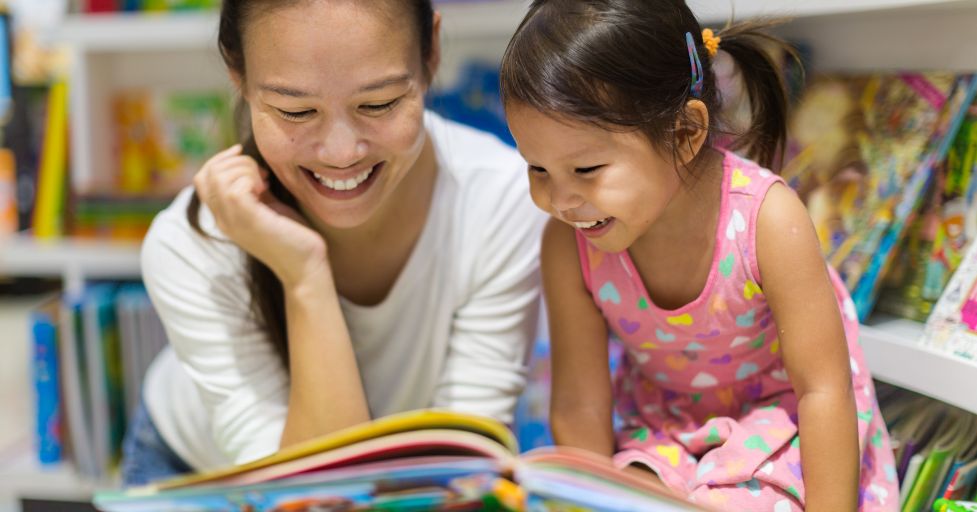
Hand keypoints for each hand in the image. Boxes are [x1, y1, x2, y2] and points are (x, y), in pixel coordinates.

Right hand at [194, 144, 330, 288]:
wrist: (306, 266)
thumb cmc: (292, 235)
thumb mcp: (268, 206)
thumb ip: (254, 189)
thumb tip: (250, 164)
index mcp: (224, 215)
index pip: (202, 178)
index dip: (221, 159)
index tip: (244, 155)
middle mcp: (223, 219)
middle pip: (207, 173)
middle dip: (237, 161)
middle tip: (262, 174)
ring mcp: (233, 221)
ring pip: (219, 177)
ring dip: (245, 168)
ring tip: (265, 182)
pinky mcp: (250, 221)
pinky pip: (235, 188)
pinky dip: (251, 178)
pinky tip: (266, 189)